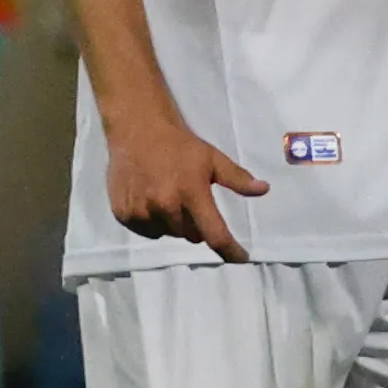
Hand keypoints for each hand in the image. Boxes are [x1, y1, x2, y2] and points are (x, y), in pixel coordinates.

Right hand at [107, 112, 267, 262]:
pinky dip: (153, 222)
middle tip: (190, 200)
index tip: (241, 258)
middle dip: (196, 223)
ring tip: (168, 197)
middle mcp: (165, 205)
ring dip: (174, 223)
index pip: (215, 233)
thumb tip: (264, 189)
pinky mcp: (124, 214)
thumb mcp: (212, 158)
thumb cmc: (179, 145)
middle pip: (191, 235)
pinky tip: (150, 200)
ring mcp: (142, 211)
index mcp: (191, 192)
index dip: (230, 250)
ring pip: (169, 234)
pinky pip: (147, 232)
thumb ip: (237, 178)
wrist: (137, 129)